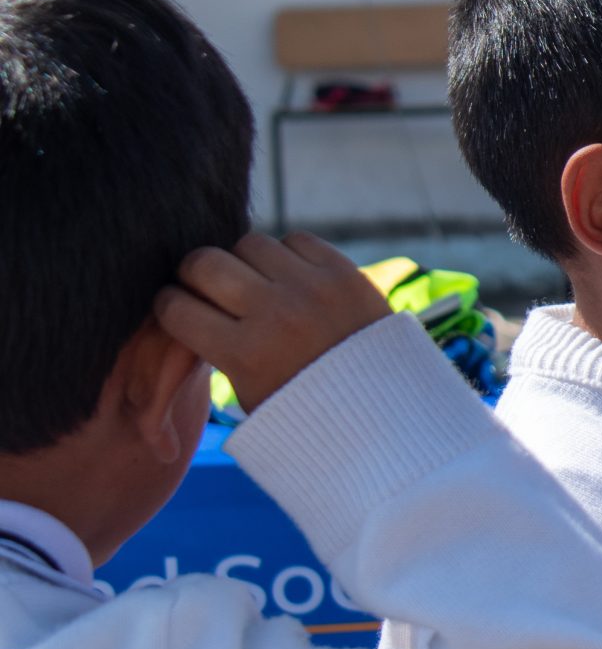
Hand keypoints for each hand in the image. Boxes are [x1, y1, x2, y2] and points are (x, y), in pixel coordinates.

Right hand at [154, 233, 390, 411]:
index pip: (175, 306)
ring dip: (244, 261)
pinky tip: (291, 277)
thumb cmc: (303, 406)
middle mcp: (275, 314)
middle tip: (207, 286)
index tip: (178, 307)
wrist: (385, 409)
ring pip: (249, 243)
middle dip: (196, 273)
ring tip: (255, 282)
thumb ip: (212, 347)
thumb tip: (179, 299)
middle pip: (203, 261)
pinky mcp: (344, 272)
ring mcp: (311, 288)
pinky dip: (287, 254)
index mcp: (243, 353)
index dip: (170, 305)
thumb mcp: (247, 392)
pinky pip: (296, 240)